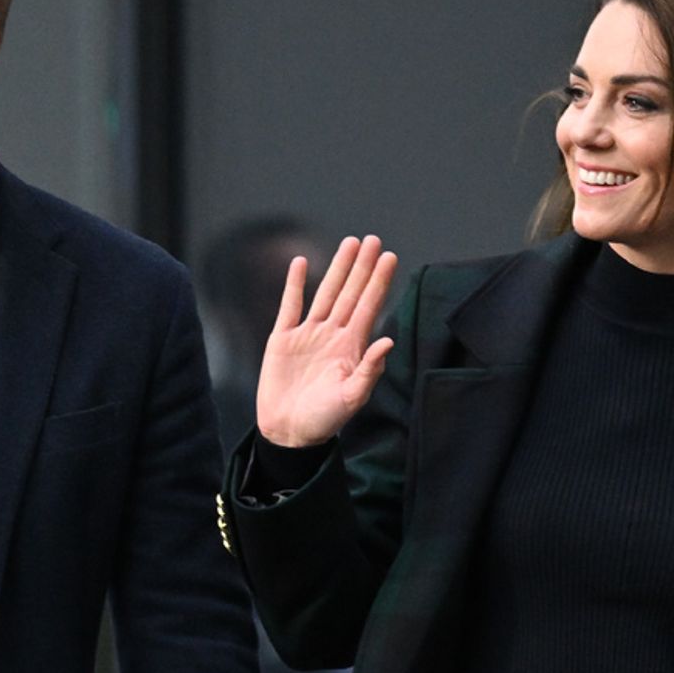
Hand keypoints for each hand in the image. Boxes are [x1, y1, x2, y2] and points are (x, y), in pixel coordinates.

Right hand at [255, 234, 398, 447]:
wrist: (289, 433)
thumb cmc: (324, 421)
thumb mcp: (352, 398)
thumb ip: (369, 371)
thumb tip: (388, 342)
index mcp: (352, 347)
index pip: (369, 306)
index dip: (379, 282)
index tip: (391, 257)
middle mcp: (333, 335)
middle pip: (350, 293)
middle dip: (362, 267)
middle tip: (373, 240)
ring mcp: (308, 335)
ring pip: (325, 293)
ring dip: (337, 269)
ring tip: (349, 244)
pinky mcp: (283, 339)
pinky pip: (290, 306)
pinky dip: (294, 285)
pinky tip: (300, 264)